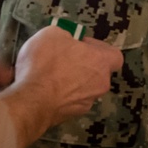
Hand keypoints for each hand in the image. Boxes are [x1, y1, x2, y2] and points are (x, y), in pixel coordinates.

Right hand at [0, 26, 122, 147]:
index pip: (115, 56)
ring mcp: (88, 101)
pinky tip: (46, 88)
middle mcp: (100, 83)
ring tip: (49, 74)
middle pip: (98, 72)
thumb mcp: (51, 33)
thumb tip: (66, 40)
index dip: (99, 48)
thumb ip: (65, 35)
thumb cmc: (45, 62)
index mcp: (100, 62)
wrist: (32, 99)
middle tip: (62, 58)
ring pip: (84, 87)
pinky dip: (62, 93)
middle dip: (82, 64)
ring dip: (72, 80)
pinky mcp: (74, 113)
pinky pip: (71, 99)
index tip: (81, 45)